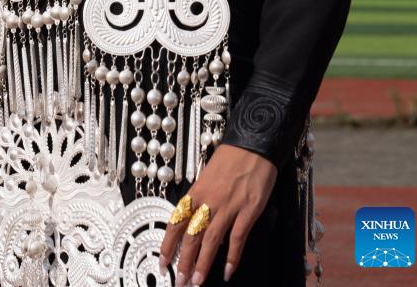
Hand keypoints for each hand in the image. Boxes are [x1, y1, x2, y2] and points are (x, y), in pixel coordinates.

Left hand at [158, 144, 277, 284]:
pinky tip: (228, 271)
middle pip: (191, 236)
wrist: (253, 144)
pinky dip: (232, 256)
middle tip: (180, 281)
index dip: (168, 244)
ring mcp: (229, 206)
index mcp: (197, 190)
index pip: (177, 221)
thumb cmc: (231, 157)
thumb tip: (195, 220)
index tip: (163, 261)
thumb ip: (201, 197)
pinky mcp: (248, 210)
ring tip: (197, 282)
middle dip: (184, 261)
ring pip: (211, 240)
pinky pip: (237, 238)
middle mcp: (209, 200)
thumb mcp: (208, 174)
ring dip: (203, 264)